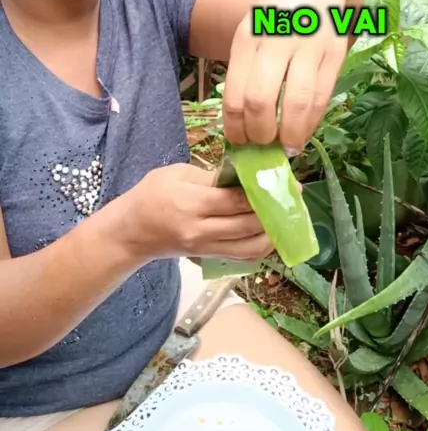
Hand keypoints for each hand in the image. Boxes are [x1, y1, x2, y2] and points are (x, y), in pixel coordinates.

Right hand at [117, 163, 275, 262]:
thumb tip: (244, 177)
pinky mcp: (208, 257)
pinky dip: (260, 247)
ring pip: (249, 247)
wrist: (132, 231)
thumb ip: (212, 176)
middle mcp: (200, 230)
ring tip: (285, 216)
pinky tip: (269, 233)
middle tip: (292, 196)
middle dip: (273, 211)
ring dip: (272, 233)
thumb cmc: (151, 194)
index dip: (262, 192)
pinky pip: (241, 257)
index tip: (283, 181)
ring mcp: (205, 248)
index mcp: (191, 203)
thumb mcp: (177, 173)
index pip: (235, 201)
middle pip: (246, 225)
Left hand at [222, 0, 362, 154]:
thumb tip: (243, 126)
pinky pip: (321, 98)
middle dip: (259, 135)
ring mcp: (308, 46)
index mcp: (247, 38)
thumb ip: (246, 73)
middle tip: (261, 146)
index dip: (235, 129)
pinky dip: (310, 124)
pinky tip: (303, 133)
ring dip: (289, 135)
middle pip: (260, 101)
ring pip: (295, 104)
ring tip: (285, 146)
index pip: (235, 95)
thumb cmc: (276, 17)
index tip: (239, 143)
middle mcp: (275, 41)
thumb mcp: (250, 35)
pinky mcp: (335, 53)